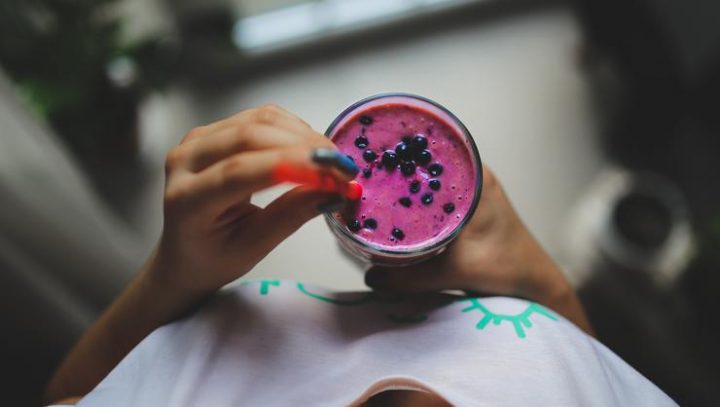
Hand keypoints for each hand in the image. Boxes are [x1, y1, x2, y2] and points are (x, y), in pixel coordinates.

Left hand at [151, 104, 355, 294]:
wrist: (185, 252)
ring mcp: (198, 140)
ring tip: (334, 162)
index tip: (335, 175)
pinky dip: (294, 129)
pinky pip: (260, 117)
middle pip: (250, 136)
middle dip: (305, 148)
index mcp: (187, 199)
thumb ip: (292, 215)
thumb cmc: (214, 257)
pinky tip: (313, 150)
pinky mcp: (214, 130)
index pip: (240, 171)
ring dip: (304, 135)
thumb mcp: (254, 247)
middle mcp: (185, 160)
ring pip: (259, 120)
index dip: (292, 166)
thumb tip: (334, 190)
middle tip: (343, 169)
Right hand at [365, 166, 590, 331]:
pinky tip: (393, 208)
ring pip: (429, 177)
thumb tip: (370, 278)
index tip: (372, 156)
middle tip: (364, 176)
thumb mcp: (454, 272)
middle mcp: (473, 173)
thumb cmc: (506, 268)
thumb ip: (411, 277)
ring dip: (404, 183)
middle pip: (426, 162)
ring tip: (372, 189)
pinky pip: (434, 192)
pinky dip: (415, 198)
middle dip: (395, 168)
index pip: (432, 150)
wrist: (533, 281)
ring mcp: (470, 187)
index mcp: (475, 176)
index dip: (401, 150)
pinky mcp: (466, 202)